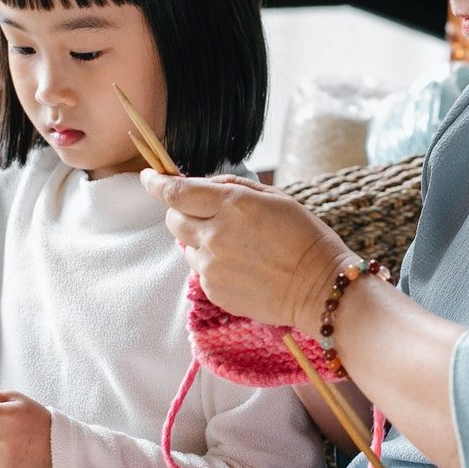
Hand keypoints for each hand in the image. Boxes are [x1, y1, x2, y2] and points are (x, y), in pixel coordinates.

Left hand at [141, 170, 355, 330]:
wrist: (319, 288)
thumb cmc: (303, 237)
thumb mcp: (274, 197)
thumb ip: (231, 187)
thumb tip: (200, 185)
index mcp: (232, 204)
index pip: (175, 192)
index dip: (156, 183)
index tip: (149, 177)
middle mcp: (215, 234)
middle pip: (172, 219)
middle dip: (181, 211)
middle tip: (205, 214)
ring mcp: (212, 266)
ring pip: (186, 245)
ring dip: (200, 240)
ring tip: (236, 246)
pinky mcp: (214, 290)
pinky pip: (200, 270)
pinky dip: (212, 264)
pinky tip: (241, 266)